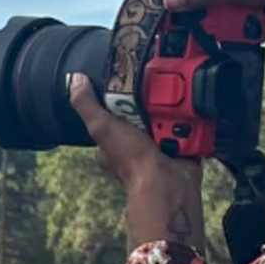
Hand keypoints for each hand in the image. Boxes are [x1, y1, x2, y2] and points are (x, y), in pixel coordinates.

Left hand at [68, 71, 206, 255]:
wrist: (168, 182)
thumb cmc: (132, 160)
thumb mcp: (103, 127)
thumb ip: (87, 105)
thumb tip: (74, 80)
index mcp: (112, 141)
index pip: (114, 111)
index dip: (120, 97)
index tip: (129, 82)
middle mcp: (135, 144)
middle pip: (143, 110)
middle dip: (151, 101)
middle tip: (157, 93)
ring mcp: (159, 146)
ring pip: (167, 115)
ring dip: (172, 110)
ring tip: (174, 107)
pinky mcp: (181, 146)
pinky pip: (188, 125)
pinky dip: (190, 120)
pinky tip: (187, 116)